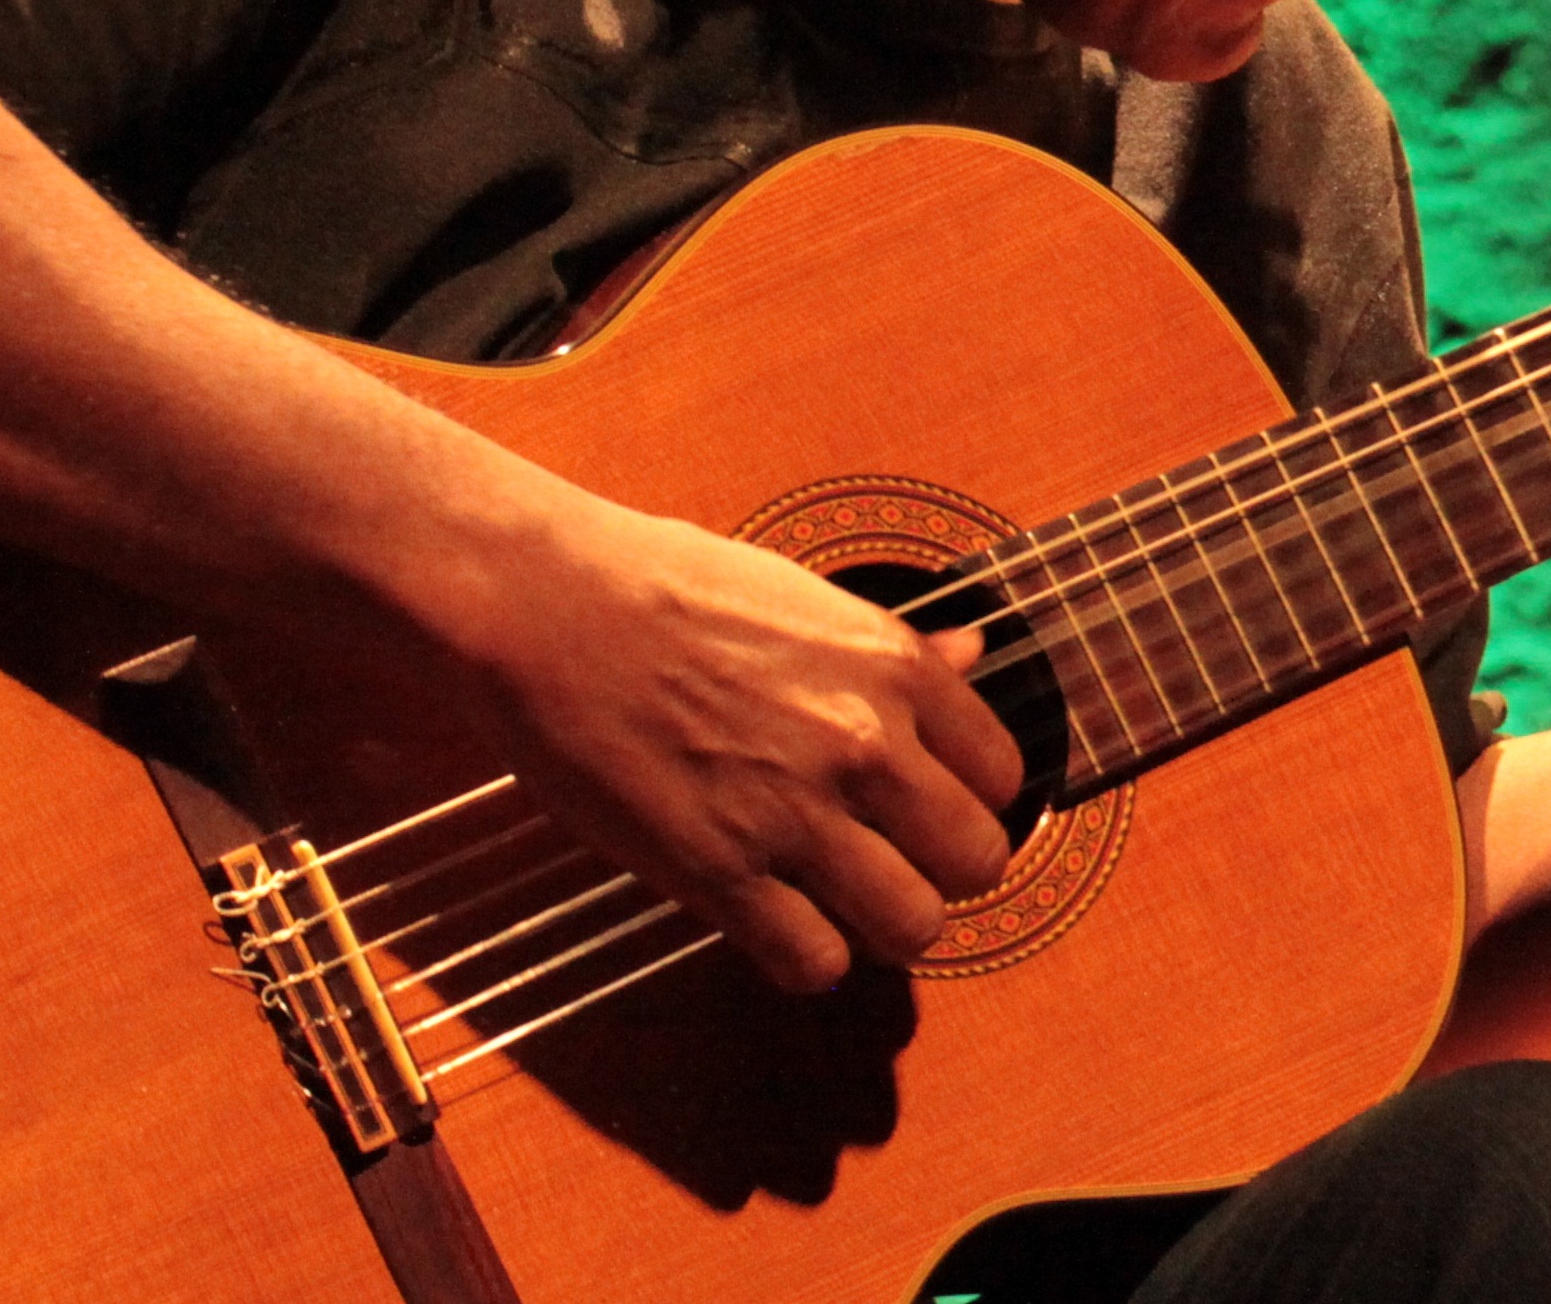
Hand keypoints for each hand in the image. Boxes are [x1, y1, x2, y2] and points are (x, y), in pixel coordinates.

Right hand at [426, 500, 1027, 991]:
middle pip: (977, 863)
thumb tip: (973, 654)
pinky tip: (773, 922)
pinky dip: (803, 959)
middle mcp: (864, 743)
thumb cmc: (665, 587)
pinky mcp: (717, 868)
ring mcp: (794, 810)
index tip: (924, 812)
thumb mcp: (806, 598)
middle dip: (940, 876)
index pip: (1004, 778)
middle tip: (888, 866)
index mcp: (893, 668)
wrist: (545, 604)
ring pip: (914, 927)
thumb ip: (898, 650)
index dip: (967, 804)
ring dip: (881, 928)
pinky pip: (816, 963)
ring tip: (836, 903)